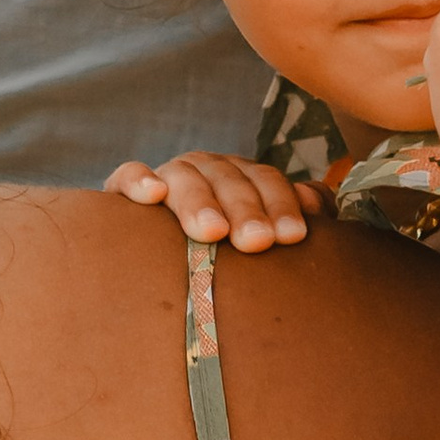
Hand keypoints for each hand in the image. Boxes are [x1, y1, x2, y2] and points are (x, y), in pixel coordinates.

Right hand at [104, 154, 320, 249]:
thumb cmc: (229, 259)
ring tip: (212, 231)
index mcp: (244, 177)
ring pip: (186, 176)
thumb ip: (294, 215)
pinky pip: (127, 176)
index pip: (266, 180)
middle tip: (257, 242)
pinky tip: (153, 195)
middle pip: (230, 178)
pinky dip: (139, 180)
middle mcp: (208, 171)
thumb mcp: (265, 236)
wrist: (160, 269)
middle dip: (246, 209)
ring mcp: (168, 177)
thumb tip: (315, 204)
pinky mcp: (124, 190)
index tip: (292, 237)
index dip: (281, 204)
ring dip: (200, 201)